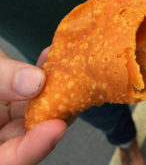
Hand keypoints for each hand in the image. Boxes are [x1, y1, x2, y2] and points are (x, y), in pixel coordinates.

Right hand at [0, 48, 66, 164]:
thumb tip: (35, 82)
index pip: (7, 161)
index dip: (31, 149)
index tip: (56, 127)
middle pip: (25, 139)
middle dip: (53, 115)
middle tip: (73, 91)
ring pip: (33, 115)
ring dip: (52, 92)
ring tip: (65, 68)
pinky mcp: (8, 103)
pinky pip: (29, 96)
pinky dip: (41, 78)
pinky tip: (50, 58)